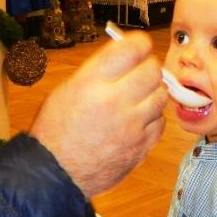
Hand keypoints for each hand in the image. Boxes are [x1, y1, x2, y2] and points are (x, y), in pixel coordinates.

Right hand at [31, 31, 167, 197]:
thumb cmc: (56, 130)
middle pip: (153, 70)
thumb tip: (126, 55)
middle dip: (149, 67)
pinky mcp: (141, 146)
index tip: (140, 46)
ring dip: (152, 92)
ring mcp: (131, 125)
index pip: (132, 49)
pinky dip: (152, 119)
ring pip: (161, 95)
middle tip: (141, 71)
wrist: (55, 173)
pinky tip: (137, 120)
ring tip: (137, 97)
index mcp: (92, 82)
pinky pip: (160, 123)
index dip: (139, 43)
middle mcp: (114, 101)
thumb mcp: (67, 89)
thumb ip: (99, 71)